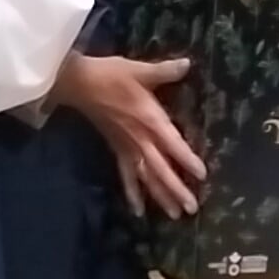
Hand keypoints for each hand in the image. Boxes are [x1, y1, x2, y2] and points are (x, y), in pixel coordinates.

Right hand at [57, 50, 203, 216]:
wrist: (77, 83)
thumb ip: (164, 71)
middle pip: (160, 169)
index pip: (172, 143)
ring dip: (160, 196)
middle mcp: (139, 138)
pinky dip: (132, 192)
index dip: (186, 159)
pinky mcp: (116, 149)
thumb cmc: (109, 75)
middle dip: (176, 189)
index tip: (202, 175)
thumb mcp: (138, 70)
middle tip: (192, 208)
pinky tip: (139, 210)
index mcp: (148, 119)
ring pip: (146, 177)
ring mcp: (126, 146)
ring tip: (175, 214)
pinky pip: (125, 175)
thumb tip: (187, 64)